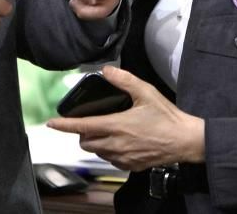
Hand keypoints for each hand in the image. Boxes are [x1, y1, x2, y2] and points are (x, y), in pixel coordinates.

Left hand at [47, 66, 204, 170]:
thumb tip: (107, 70)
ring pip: (97, 152)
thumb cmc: (166, 116)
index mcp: (116, 126)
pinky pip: (111, 160)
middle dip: (82, 133)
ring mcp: (123, 157)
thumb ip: (124, 80)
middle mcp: (116, 145)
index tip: (51, 123)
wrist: (185, 141)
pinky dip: (109, 151)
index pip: (82, 126)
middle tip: (90, 121)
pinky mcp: (131, 166)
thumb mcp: (145, 92)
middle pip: (85, 142)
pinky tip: (120, 141)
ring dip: (95, 142)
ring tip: (106, 130)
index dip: (64, 125)